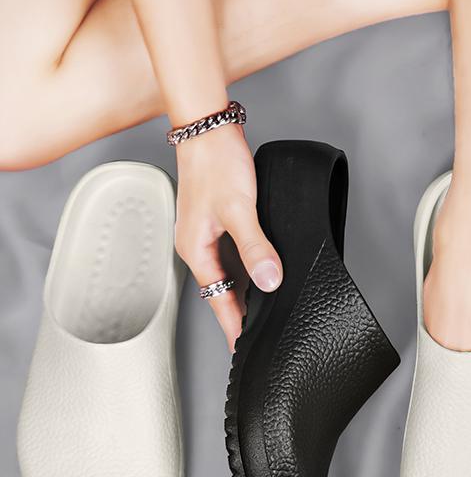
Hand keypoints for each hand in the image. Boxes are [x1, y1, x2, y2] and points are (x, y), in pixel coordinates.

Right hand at [174, 123, 281, 351]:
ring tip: (262, 310)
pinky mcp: (216, 220)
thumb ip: (255, 247)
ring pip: (225, 272)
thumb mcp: (240, 210)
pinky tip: (259, 270)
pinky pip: (230, 254)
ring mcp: (205, 233)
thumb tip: (268, 281)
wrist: (209, 130)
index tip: (244, 346)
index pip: (216, 298)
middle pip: (219, 289)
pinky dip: (245, 267)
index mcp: (195, 248)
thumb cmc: (217, 164)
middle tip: (259, 333)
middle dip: (237, 312)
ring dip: (242, 290)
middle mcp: (197, 244)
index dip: (232, 323)